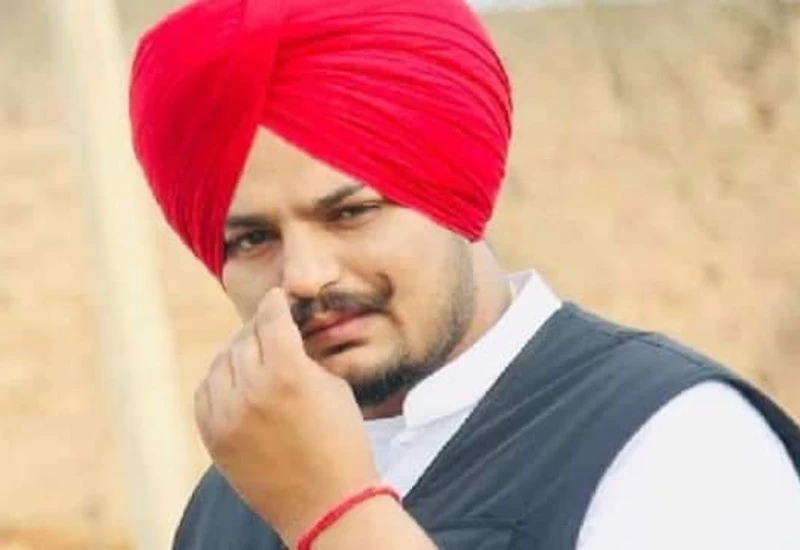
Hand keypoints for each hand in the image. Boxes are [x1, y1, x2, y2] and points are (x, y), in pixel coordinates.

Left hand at [194, 288, 379, 545]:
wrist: (327, 504)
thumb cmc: (342, 442)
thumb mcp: (332, 386)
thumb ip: (302, 354)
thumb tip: (282, 330)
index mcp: (287, 371)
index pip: (271, 317)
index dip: (276, 303)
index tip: (278, 298)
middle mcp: (251, 389)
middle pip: (244, 338)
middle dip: (259, 329)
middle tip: (269, 328)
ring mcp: (227, 415)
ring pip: (221, 363)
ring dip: (237, 353)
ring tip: (252, 354)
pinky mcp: (214, 438)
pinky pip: (205, 393)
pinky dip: (218, 381)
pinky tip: (235, 381)